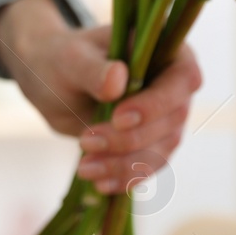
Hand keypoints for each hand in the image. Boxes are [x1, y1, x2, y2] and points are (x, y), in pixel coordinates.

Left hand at [0, 0, 201, 194]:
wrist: (53, 84)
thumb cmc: (65, 59)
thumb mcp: (71, 58)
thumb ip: (92, 68)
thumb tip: (117, 80)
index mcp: (167, 52)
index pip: (183, 79)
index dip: (156, 104)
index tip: (119, 119)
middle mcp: (174, 86)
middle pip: (171, 121)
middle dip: (129, 139)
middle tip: (86, 141)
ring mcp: (166, 118)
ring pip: (160, 150)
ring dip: (124, 164)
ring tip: (85, 167)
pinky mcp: (153, 144)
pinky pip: (148, 166)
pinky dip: (125, 177)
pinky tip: (99, 182)